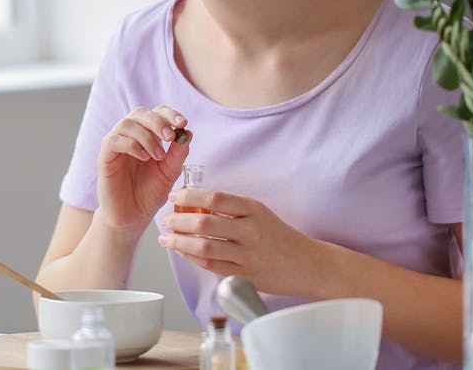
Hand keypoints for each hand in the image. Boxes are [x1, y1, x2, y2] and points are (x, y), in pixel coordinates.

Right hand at [95, 106, 190, 235]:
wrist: (132, 217)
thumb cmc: (150, 193)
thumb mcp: (170, 172)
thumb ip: (178, 153)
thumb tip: (187, 132)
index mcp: (147, 135)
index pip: (156, 112)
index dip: (169, 114)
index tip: (183, 123)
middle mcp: (130, 136)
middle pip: (140, 112)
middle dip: (157, 121)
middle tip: (170, 137)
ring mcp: (116, 145)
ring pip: (126, 124)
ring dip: (146, 136)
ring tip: (158, 156)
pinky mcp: (105, 157)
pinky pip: (113, 141)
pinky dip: (131, 145)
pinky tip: (144, 158)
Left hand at [159, 189, 328, 297]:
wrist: (306, 264)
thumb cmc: (277, 236)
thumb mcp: (259, 213)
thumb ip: (231, 208)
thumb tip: (193, 203)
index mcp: (254, 209)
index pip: (215, 198)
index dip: (190, 196)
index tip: (175, 196)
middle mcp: (251, 231)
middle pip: (204, 224)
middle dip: (178, 221)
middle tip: (165, 219)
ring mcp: (248, 255)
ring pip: (204, 248)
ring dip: (179, 242)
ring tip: (166, 238)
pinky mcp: (245, 275)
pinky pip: (211, 266)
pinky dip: (191, 257)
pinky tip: (182, 251)